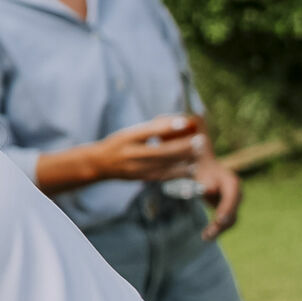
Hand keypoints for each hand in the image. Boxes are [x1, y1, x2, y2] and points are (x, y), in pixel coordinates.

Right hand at [86, 115, 204, 182]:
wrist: (100, 164)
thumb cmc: (118, 143)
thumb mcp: (129, 132)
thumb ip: (151, 129)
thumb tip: (178, 124)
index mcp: (127, 137)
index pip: (149, 131)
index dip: (168, 127)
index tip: (185, 122)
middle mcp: (132, 154)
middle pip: (163, 151)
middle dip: (184, 146)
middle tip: (200, 140)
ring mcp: (138, 168)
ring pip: (168, 164)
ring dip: (186, 159)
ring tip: (198, 151)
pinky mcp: (144, 178)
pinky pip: (166, 176)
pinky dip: (181, 172)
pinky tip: (191, 167)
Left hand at [193, 155, 242, 239]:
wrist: (207, 169)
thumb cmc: (203, 172)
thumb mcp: (203, 174)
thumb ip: (206, 183)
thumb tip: (209, 191)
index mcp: (232, 183)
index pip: (231, 198)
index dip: (226, 210)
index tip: (219, 220)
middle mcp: (238, 194)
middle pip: (233, 212)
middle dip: (221, 224)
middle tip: (208, 234)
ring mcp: (235, 203)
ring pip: (231, 220)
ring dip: (219, 230)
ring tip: (205, 237)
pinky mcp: (230, 210)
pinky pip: (226, 221)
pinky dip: (217, 228)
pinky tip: (207, 236)